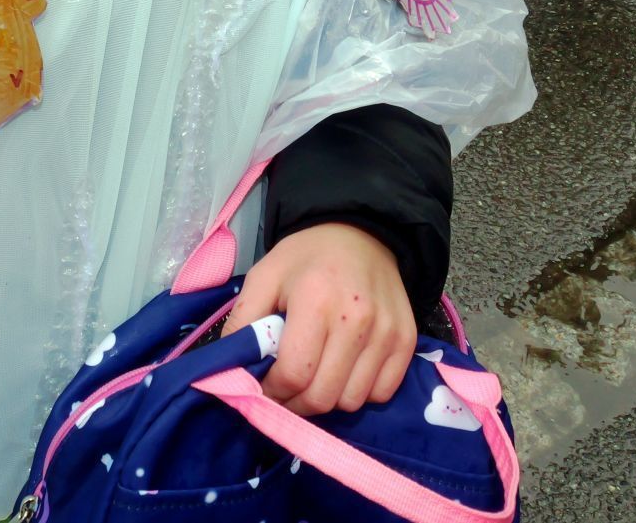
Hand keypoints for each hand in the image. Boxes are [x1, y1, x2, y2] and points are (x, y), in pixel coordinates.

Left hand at [222, 223, 416, 415]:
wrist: (361, 233)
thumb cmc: (306, 257)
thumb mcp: (264, 276)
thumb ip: (243, 321)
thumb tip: (229, 368)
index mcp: (316, 300)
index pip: (294, 373)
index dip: (273, 391)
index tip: (264, 387)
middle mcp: (357, 319)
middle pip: (323, 396)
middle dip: (296, 403)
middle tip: (286, 390)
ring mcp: (387, 333)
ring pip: (352, 401)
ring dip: (328, 399)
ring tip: (315, 377)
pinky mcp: (407, 341)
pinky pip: (381, 393)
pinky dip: (360, 392)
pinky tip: (344, 371)